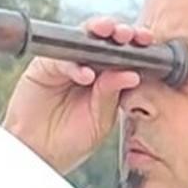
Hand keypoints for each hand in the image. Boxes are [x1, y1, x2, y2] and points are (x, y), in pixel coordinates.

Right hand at [0, 16, 146, 173]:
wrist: (40, 155)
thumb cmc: (71, 140)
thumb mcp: (100, 120)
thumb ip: (111, 96)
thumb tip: (130, 74)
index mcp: (107, 79)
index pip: (124, 55)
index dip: (136, 46)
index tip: (147, 41)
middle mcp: (87, 67)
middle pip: (105, 41)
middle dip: (120, 33)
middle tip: (130, 34)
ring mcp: (66, 65)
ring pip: (82, 40)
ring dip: (99, 35)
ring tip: (113, 37)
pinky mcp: (43, 68)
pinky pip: (61, 60)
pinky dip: (74, 66)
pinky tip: (86, 75)